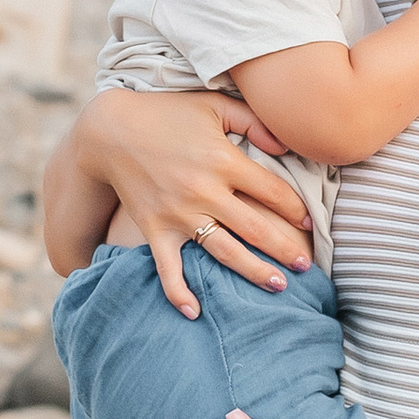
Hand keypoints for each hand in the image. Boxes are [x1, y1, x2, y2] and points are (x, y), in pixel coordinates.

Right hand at [83, 91, 314, 318]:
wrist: (110, 130)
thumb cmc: (167, 113)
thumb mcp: (214, 105)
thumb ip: (253, 121)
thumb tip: (286, 145)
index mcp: (223, 160)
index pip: (273, 191)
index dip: (296, 209)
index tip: (308, 223)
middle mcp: (204, 191)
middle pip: (255, 228)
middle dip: (284, 249)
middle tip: (305, 266)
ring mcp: (178, 214)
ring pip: (224, 252)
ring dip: (253, 272)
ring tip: (278, 286)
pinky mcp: (154, 229)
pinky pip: (168, 268)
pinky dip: (180, 293)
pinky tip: (195, 313)